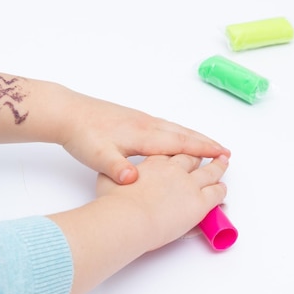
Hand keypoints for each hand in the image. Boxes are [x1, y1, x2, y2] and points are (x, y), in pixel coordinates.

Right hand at [49, 153, 228, 293]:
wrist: (128, 218)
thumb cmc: (114, 204)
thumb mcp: (106, 182)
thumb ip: (114, 174)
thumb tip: (117, 174)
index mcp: (153, 163)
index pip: (170, 152)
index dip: (178, 150)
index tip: (183, 149)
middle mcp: (174, 169)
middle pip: (192, 158)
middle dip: (200, 154)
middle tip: (208, 152)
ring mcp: (189, 184)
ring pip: (209, 171)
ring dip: (217, 166)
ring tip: (223, 162)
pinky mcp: (200, 202)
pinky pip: (216, 192)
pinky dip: (221, 189)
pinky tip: (222, 188)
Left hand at [61, 92, 230, 184]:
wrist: (67, 112)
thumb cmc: (82, 134)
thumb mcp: (97, 156)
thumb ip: (116, 169)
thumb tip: (132, 180)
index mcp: (143, 135)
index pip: (180, 144)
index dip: (203, 150)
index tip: (222, 155)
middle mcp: (147, 125)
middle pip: (184, 134)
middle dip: (206, 143)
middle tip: (226, 151)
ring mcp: (141, 120)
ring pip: (176, 129)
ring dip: (195, 136)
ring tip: (210, 144)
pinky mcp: (134, 119)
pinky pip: (166, 126)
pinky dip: (180, 132)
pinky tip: (178, 136)